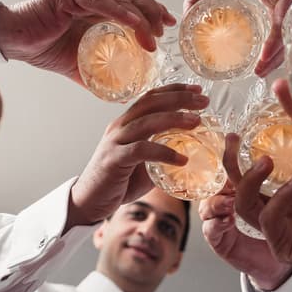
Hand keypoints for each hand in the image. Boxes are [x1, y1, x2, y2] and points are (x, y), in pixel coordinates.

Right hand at [0, 0, 175, 84]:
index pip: (135, 2)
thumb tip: (120, 95)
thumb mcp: (80, 66)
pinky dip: (122, 12)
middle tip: (164, 32)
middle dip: (154, 11)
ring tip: (153, 36)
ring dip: (143, 16)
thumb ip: (100, 76)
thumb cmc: (42, 49)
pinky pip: (102, 1)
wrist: (12, 42)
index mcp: (98, 8)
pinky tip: (135, 26)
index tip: (168, 27)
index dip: (153, 11)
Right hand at [65, 84, 208, 230]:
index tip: (196, 90)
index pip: (150, 97)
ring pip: (147, 122)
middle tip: (203, 101)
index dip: (173, 90)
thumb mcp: (144, 162)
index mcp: (127, 123)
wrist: (89, 201)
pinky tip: (182, 159)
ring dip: (174, 119)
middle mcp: (120, 127)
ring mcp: (115, 141)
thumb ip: (162, 153)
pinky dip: (164, 152)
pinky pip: (141, 150)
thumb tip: (191, 152)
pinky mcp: (114, 159)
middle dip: (179, 99)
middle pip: (151, 103)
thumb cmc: (118, 181)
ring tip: (196, 121)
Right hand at [184, 0, 291, 76]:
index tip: (255, 66)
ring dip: (275, 50)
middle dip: (273, 55)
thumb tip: (183, 22)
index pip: (272, 24)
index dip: (265, 46)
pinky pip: (285, 15)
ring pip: (287, 25)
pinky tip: (267, 51)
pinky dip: (276, 35)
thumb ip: (198, 2)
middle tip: (260, 73)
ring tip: (262, 67)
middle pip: (283, 29)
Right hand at [211, 135, 291, 281]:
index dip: (262, 128)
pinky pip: (268, 219)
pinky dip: (281, 198)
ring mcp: (276, 225)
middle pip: (237, 181)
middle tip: (234, 138)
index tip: (267, 96)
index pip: (257, 156)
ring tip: (268, 161)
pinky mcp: (283, 244)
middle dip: (231, 159)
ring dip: (252, 179)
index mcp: (283, 183)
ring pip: (244, 202)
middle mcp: (275, 203)